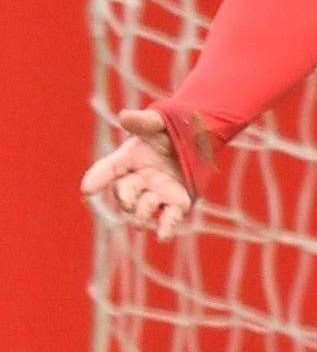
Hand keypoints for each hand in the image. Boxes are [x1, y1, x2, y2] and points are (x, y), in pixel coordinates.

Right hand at [80, 108, 192, 240]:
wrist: (194, 139)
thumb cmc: (168, 131)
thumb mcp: (158, 122)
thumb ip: (143, 121)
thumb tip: (125, 116)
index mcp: (128, 161)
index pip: (108, 170)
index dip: (97, 179)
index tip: (87, 189)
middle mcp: (138, 183)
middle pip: (124, 197)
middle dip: (126, 198)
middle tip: (132, 199)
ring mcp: (157, 195)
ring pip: (142, 214)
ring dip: (143, 214)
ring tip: (151, 204)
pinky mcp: (177, 204)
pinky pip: (169, 220)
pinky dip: (166, 229)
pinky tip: (165, 236)